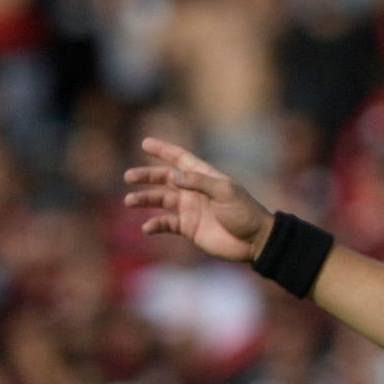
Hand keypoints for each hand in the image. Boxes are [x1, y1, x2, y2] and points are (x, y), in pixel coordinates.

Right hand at [123, 137, 273, 262]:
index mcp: (205, 177)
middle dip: (147, 176)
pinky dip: (155, 224)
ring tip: (130, 200)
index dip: (164, 150)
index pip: (181, 160)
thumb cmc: (244, 213)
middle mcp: (195, 191)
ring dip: (145, 199)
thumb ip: (199, 182)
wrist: (255, 241)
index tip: (145, 143)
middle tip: (129, 176)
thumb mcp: (225, 192)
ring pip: (161, 200)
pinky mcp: (188, 228)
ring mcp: (190, 209)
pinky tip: (147, 227)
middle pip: (165, 179)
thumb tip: (173, 175)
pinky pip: (166, 223)